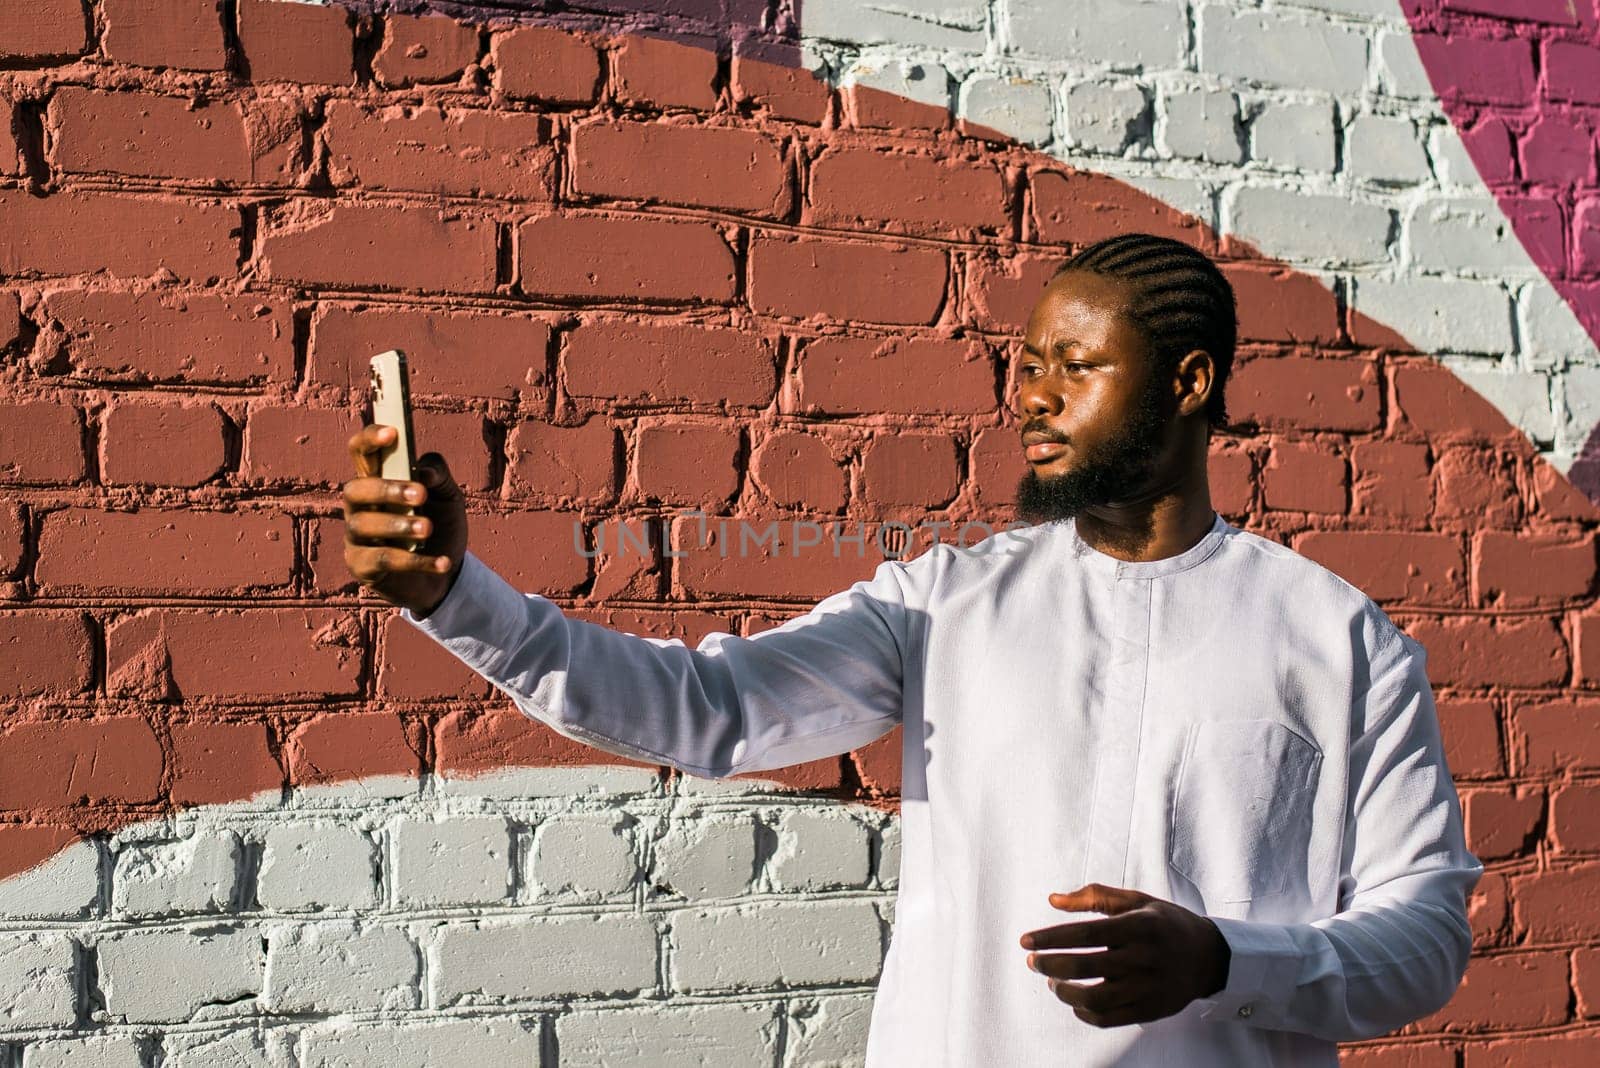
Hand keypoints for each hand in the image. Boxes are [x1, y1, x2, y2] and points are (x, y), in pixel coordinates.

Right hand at [343, 425, 467, 617]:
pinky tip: (442, 562)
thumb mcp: (448, 497)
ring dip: (398, 524)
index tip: (392, 433)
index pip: (361, 452)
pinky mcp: (361, 566)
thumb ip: (439, 476)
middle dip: (386, 489)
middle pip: (356, 489)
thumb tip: (423, 471)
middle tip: (420, 495)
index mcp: (378, 480)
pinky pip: (381, 561)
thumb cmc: (439, 526)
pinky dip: (415, 561)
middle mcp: (360, 506)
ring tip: (427, 529)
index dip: (370, 438)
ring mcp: (356, 537)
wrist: (445, 576)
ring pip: (364, 525)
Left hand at [1018, 883, 1230, 1028]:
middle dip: (1050, 965)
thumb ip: (1095, 896)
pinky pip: (1109, 1019)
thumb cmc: (1164, 923)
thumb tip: (1052, 900)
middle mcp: (1145, 957)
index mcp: (1140, 925)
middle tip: (1032, 962)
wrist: (1209, 956)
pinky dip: (1084, 1013)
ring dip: (1064, 992)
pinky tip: (1073, 1001)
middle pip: (1086, 966)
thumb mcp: (1136, 900)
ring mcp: (1149, 987)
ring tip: (1052, 982)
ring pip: (1095, 998)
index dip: (1051, 938)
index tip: (1026, 941)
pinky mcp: (1151, 1009)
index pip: (1086, 933)